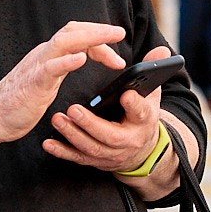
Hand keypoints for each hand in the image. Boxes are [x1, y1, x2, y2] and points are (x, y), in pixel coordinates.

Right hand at [0, 22, 126, 144]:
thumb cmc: (18, 103)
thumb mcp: (47, 80)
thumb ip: (61, 67)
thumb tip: (81, 57)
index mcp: (48, 55)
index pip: (76, 36)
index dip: (98, 38)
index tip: (116, 52)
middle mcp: (43, 55)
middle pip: (73, 31)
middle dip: (99, 30)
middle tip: (120, 33)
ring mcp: (37, 67)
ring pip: (64, 42)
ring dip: (91, 37)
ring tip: (110, 37)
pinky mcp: (32, 84)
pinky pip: (50, 68)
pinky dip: (66, 61)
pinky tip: (81, 59)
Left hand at [46, 45, 167, 172]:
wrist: (141, 150)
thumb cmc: (141, 115)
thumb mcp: (151, 94)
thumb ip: (152, 71)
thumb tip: (162, 50)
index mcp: (143, 121)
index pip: (141, 112)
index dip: (134, 105)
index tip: (125, 94)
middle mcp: (129, 141)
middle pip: (110, 136)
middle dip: (90, 124)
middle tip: (73, 109)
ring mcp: (111, 154)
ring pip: (92, 148)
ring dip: (73, 135)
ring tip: (58, 119)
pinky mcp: (97, 161)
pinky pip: (79, 159)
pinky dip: (63, 152)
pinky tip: (48, 143)